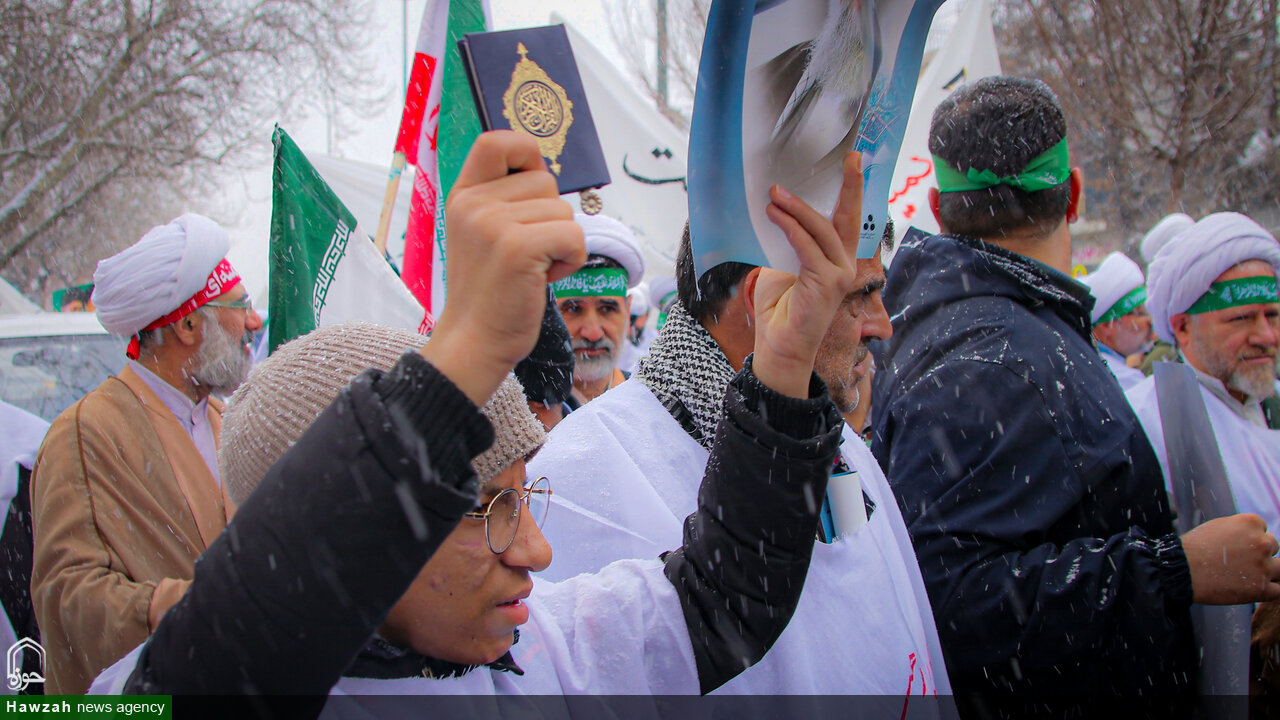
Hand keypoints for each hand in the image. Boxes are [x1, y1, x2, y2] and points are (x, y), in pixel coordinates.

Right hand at [422, 131, 584, 405]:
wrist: (474, 340)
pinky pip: (573, 236)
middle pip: (546, 181)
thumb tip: (547, 171)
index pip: (498, 141)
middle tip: (527, 254)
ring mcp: (493, 224)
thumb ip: (505, 200)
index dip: (526, 154)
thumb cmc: (490, 291)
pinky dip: (570, 261)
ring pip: (564, 211)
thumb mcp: (482, 233)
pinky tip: (543, 279)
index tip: (530, 188)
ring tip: (531, 269)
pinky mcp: (518, 247)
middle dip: (551, 218)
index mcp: (463, 195)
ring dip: (561, 244)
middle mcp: (473, 203)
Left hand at [750, 152, 861, 398]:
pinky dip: (790, 228)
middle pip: (849, 218)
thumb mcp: (780, 266)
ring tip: (774, 192)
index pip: (844, 220)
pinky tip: (774, 215)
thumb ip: (786, 243)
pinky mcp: (827, 284)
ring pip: (822, 230)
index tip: (854, 162)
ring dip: (798, 208)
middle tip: (851, 156)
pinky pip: (807, 247)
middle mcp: (844, 264)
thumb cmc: (779, 309)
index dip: (850, 191)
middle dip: (851, 185)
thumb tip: (775, 213)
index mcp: (835, 259)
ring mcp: (839, 274)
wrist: (779, 346)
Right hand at [1182, 513, 1279, 604]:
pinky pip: (1279, 590)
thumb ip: (1239, 529)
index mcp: (1250, 523)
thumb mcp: (1217, 526)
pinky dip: (1270, 589)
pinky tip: (1258, 588)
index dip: (1251, 537)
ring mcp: (1264, 567)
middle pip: (1273, 546)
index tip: (1239, 545)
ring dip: (1268, 570)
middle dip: (1260, 552)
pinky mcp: (1262, 589)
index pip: (1263, 528)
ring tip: (1251, 575)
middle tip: (1241, 560)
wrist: (1181, 571)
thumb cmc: (1193, 549)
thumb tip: (1250, 537)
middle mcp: (1262, 542)